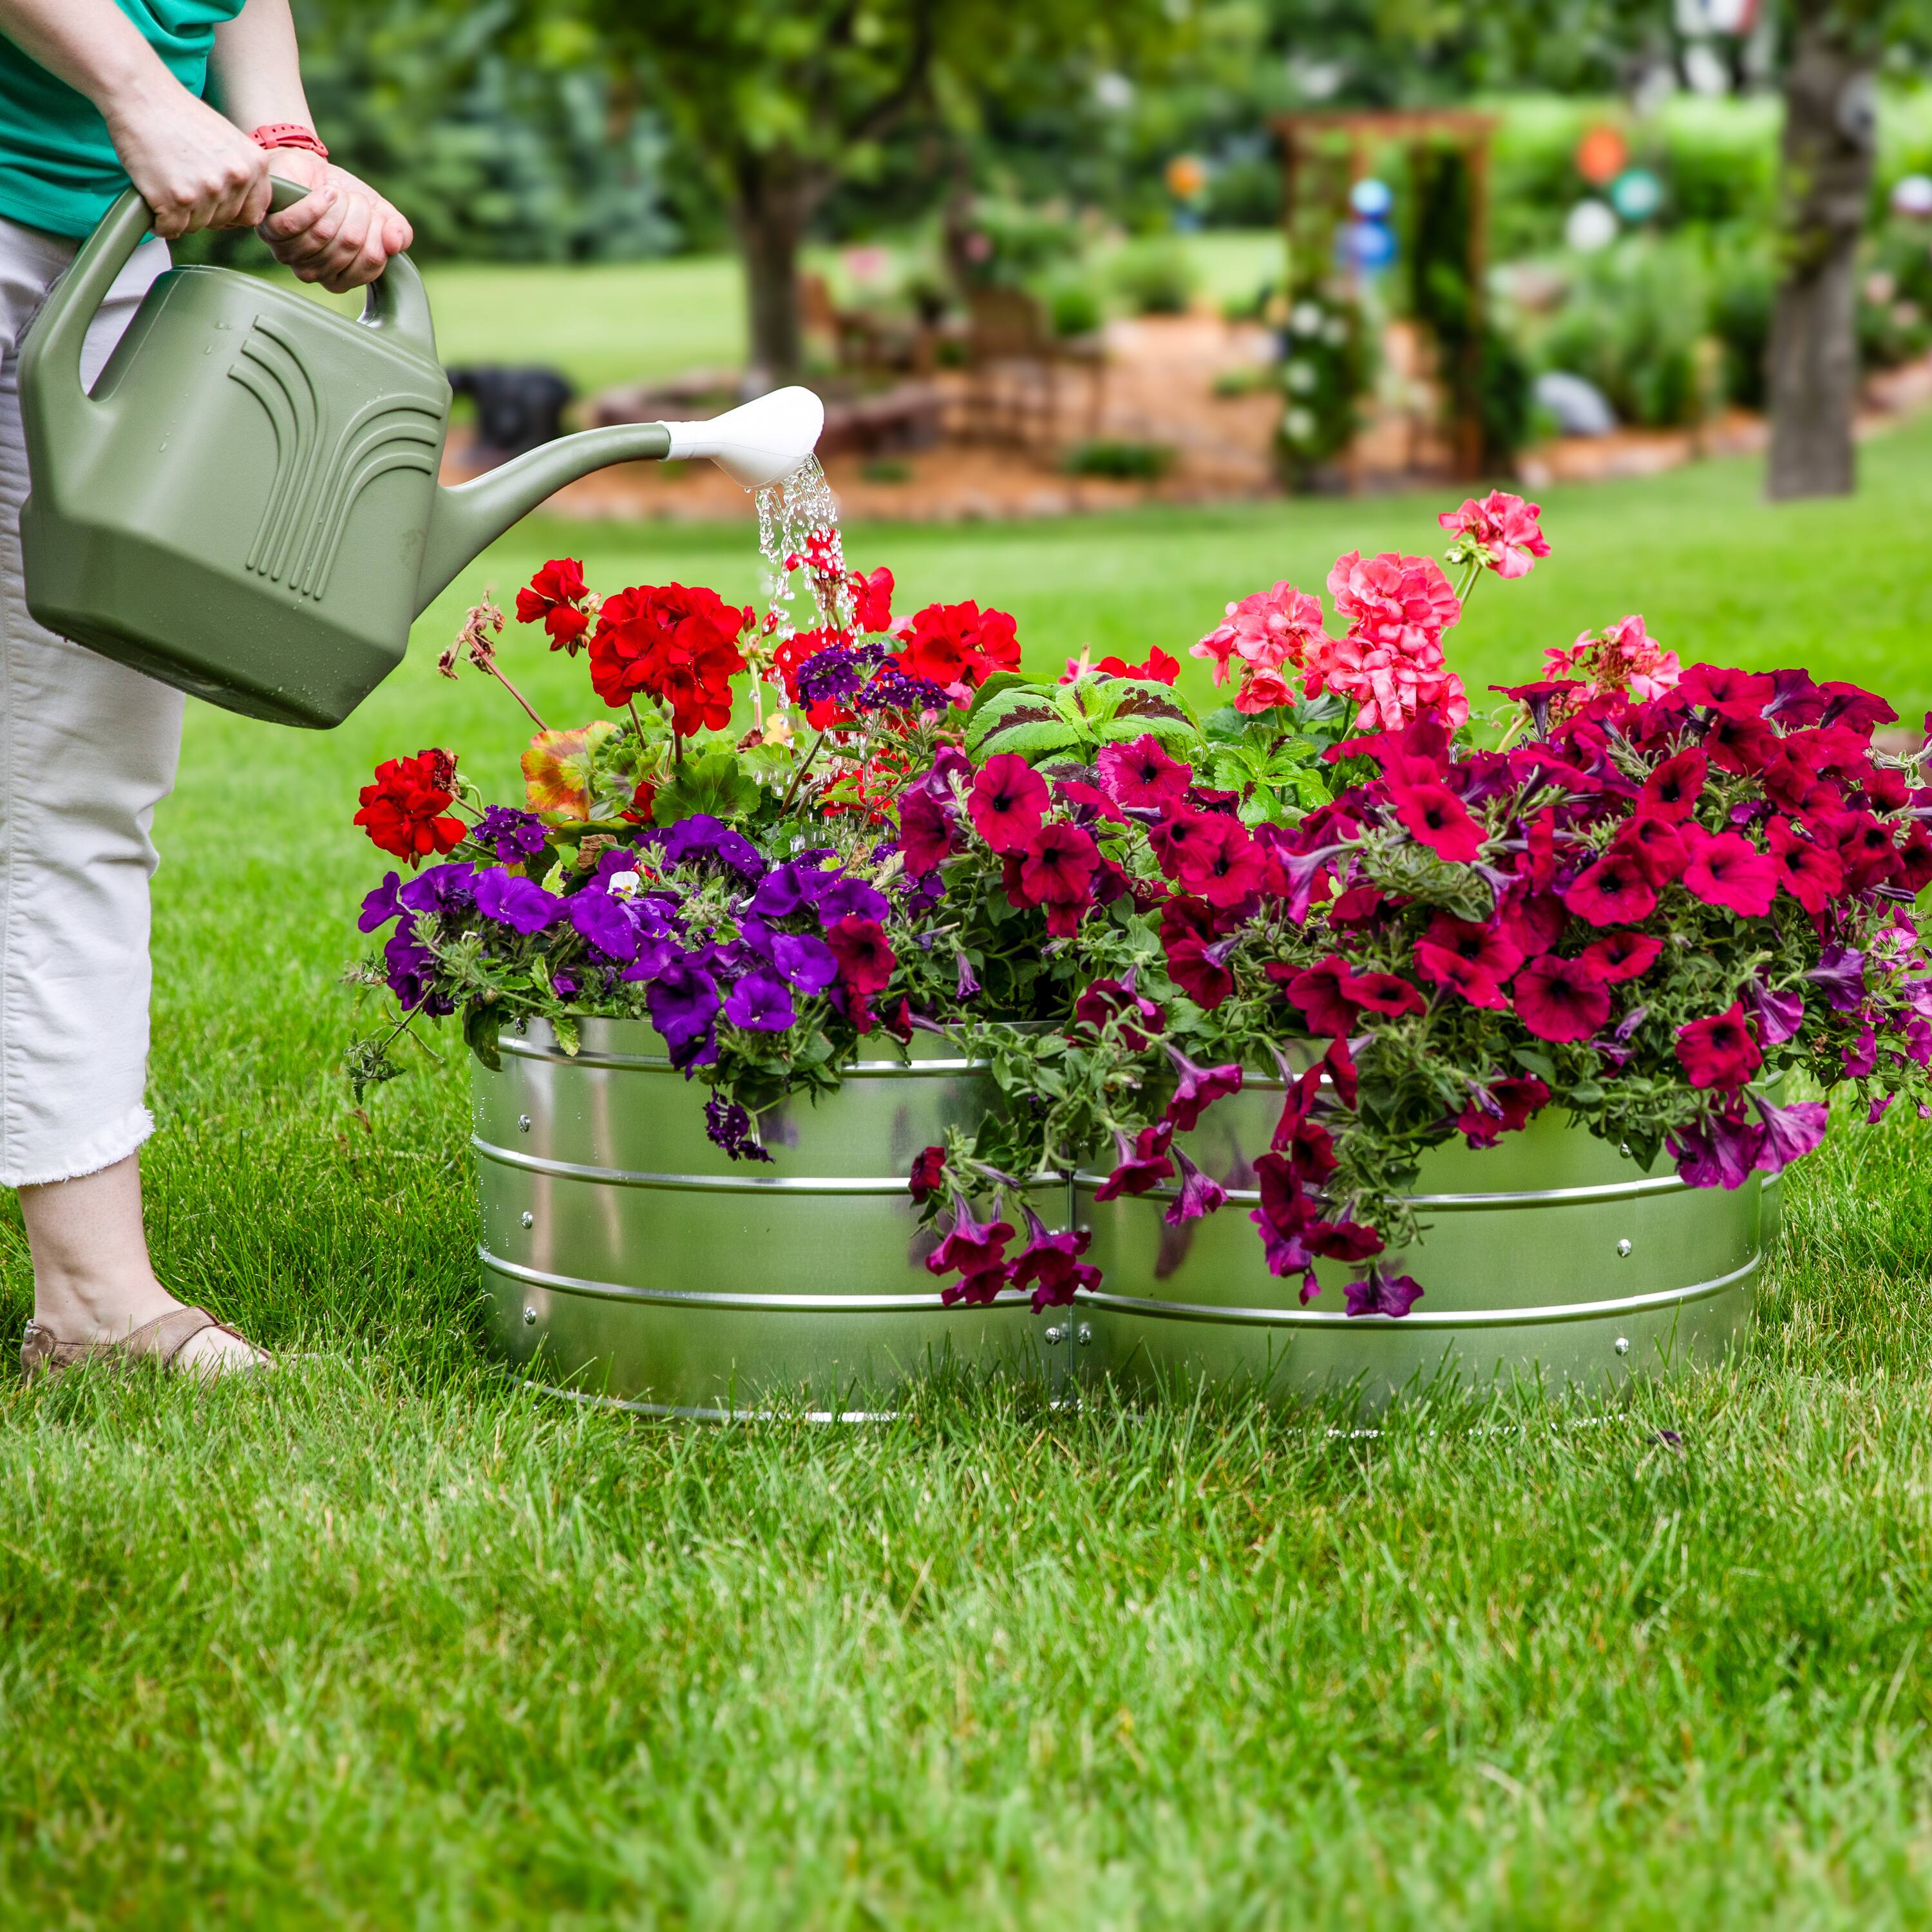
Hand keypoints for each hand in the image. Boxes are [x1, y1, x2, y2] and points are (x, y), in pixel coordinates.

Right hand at [103, 80, 271, 237]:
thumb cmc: (178, 114)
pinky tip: (153, 199)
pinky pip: (170, 229)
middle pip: (223, 221)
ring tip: (166, 184)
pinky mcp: (176, 200)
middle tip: (182, 185)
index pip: (253, 214)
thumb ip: (241, 172)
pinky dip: (159, 222)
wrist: (140, 93)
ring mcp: (207, 190)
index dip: (231, 213)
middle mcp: (236, 178)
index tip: (214, 203)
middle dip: (203, 211)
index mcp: (255, 164)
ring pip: (197, 226)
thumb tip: (246, 210)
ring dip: (180, 215)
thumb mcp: (228, 140)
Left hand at [254, 148, 411, 293]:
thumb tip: (395, 243)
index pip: (370, 265)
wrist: (310, 170)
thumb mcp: (380, 213)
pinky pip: (295, 223)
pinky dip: (315, 203)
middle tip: (356, 199)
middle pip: (347, 247)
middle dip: (358, 214)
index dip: (378, 234)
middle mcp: (315, 273)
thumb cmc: (344, 197)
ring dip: (337, 206)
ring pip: (322, 235)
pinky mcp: (270, 230)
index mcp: (342, 278)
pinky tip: (325, 192)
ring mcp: (290, 254)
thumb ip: (398, 232)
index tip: (375, 214)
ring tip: (338, 194)